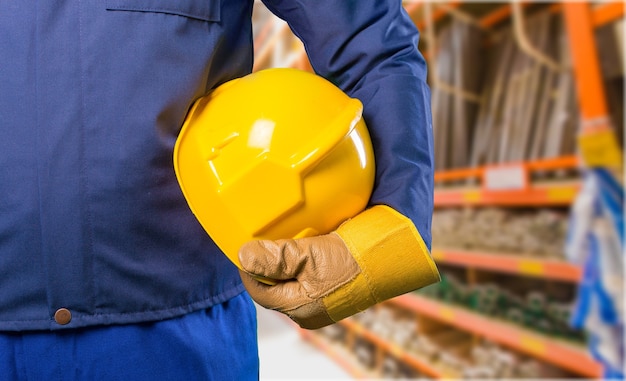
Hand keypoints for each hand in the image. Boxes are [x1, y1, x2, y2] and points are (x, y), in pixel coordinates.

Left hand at [238, 205, 439, 328]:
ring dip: (285, 259)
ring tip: (285, 238)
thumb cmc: (354, 260)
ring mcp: (323, 298)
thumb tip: (244, 256)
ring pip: (291, 278)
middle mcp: (310, 308)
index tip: (246, 246)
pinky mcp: (334, 286)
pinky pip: (308, 273)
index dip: (249, 268)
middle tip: (264, 238)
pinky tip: (307, 241)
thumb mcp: (310, 255)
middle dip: (267, 263)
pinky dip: (302, 258)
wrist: (394, 256)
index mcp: (300, 308)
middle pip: (275, 285)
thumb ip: (275, 257)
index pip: (260, 291)